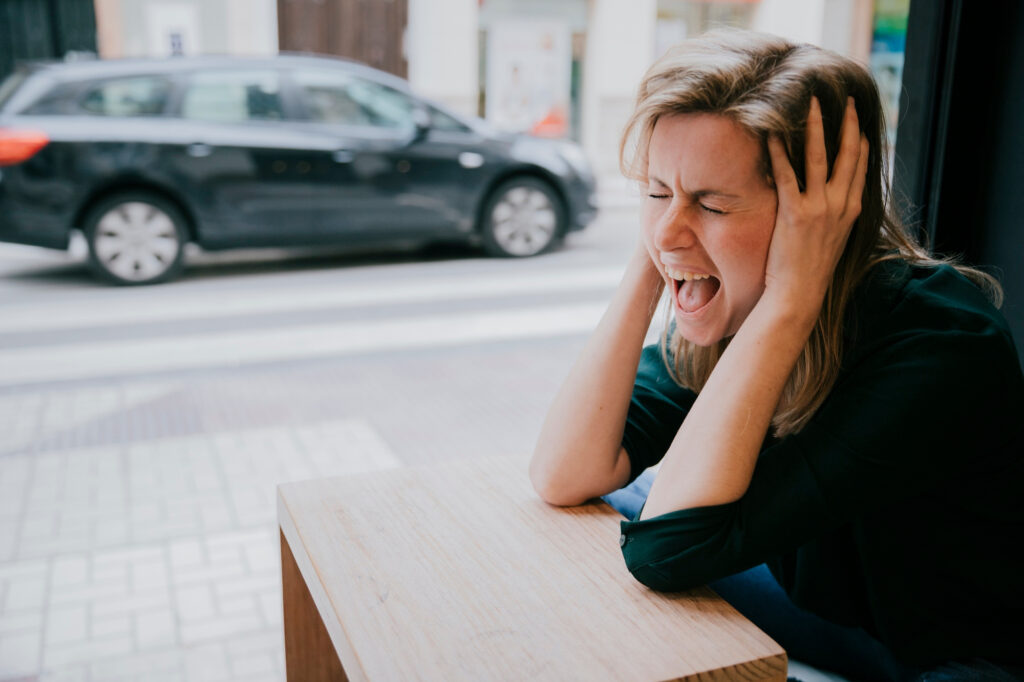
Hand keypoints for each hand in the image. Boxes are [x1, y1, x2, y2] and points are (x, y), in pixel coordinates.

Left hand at [764, 97, 868, 311]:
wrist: (800, 293)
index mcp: (852, 210)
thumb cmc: (811, 269)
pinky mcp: (794, 214)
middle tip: (844, 99)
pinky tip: (772, 134)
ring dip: (815, 126)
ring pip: (819, 157)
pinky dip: (778, 152)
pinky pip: (786, 175)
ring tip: (810, 103)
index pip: (860, 167)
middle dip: (847, 123)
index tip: (858, 121)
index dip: (860, 142)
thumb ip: (836, 216)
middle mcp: (840, 205)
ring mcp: (819, 208)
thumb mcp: (834, 239)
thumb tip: (832, 202)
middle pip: (848, 154)